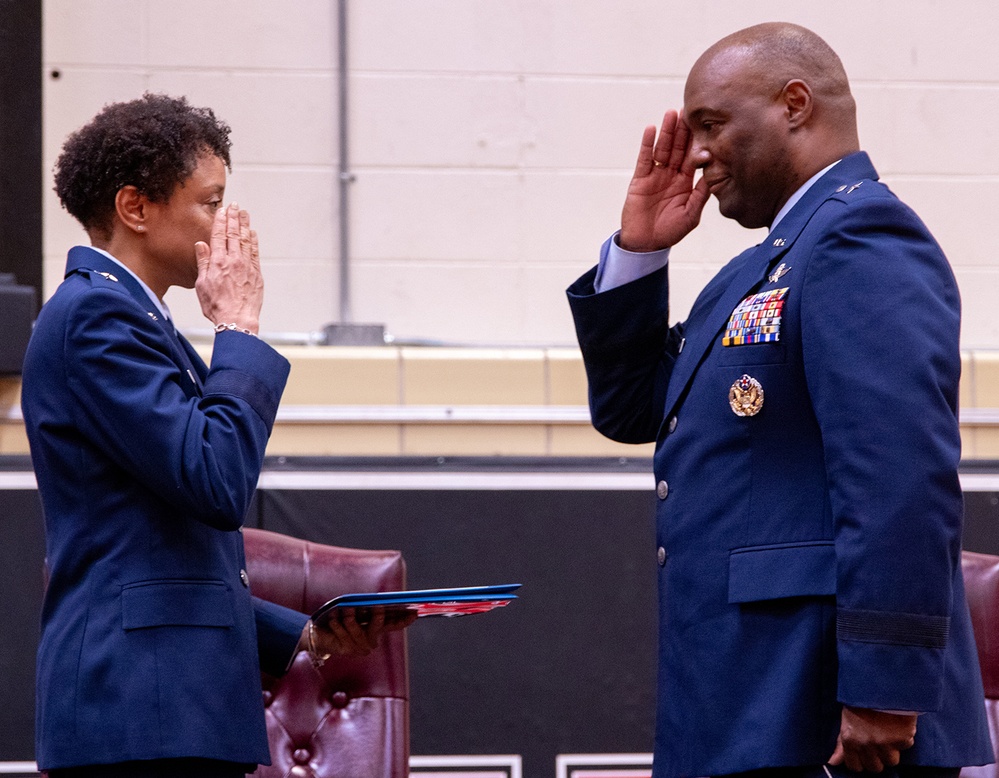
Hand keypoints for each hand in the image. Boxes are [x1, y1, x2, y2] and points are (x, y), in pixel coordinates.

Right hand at [195, 203, 262, 333]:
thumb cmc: (217, 306)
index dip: (221, 221)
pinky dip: (253, 241)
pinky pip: (255, 253)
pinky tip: (252, 233)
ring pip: (246, 240)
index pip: (219, 236)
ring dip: (244, 225)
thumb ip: (203, 262)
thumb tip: (201, 245)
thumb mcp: (202, 284)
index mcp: (217, 262)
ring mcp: (247, 266)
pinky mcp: (256, 274)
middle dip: (234, 218)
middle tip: (235, 206)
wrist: (237, 320)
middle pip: (234, 234)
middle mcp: (233, 261)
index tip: (222, 211)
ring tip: (244, 213)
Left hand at [305, 606, 416, 658]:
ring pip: (356, 628)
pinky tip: (333, 618)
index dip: (404, 620)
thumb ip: (363, 608)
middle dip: (377, 615)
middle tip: (378, 606)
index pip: (393, 624)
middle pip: (378, 625)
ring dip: (349, 617)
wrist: (320, 636)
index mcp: (376, 629)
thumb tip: (373, 601)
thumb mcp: (353, 613)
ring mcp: (359, 647)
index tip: (414, 613)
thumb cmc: (339, 620)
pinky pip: (342, 633)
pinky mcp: (346, 650)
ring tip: (345, 608)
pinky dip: (336, 624)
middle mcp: (370, 640)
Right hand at [619, 110, 709, 252]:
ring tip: (671, 114)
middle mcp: (671, 175)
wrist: (646, 244)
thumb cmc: (669, 232)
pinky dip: (647, 144)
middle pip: (678, 148)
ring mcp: (655, 176)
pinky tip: (651, 130)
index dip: (698, 142)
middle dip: (683, 130)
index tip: (705, 127)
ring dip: (667, 132)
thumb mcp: (690, 215)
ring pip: (662, 149)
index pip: (693, 158)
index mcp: (685, 183)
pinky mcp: (640, 179)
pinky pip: (644, 159)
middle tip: (688, 111)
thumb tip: (713, 176)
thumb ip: (700, 195)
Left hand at [828, 706, 916, 771]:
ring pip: (892, 761)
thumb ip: (841, 743)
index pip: (855, 766)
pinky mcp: (902, 738)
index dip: (861, 761)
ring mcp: (885, 743)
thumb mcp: (846, 719)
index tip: (865, 754)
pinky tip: (898, 724)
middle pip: (875, 767)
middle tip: (878, 743)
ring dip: (892, 750)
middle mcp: (867, 744)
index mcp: (850, 739)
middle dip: (877, 758)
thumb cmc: (861, 699)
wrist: (881, 684)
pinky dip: (905, 738)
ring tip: (889, 733)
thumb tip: (833, 762)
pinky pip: (906, 746)